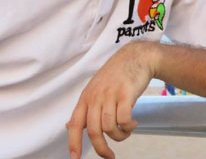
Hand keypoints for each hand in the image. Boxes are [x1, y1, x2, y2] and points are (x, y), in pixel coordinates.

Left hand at [66, 41, 156, 158]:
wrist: (136, 57)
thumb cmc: (117, 74)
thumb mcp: (95, 89)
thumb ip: (85, 108)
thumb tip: (69, 126)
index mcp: (86, 97)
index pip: (76, 124)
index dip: (73, 143)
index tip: (74, 158)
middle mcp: (96, 97)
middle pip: (94, 130)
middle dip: (102, 148)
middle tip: (110, 156)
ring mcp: (111, 95)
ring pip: (110, 127)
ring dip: (120, 136)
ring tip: (126, 132)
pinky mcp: (126, 94)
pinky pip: (124, 119)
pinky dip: (129, 126)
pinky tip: (133, 123)